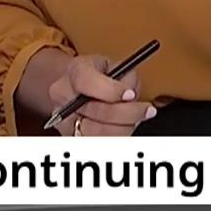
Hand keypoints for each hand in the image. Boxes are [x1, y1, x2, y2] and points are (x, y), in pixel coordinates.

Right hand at [41, 53, 156, 136]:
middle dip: (127, 113)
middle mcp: (63, 97)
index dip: (112, 91)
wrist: (79, 90)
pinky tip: (126, 129)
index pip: (87, 81)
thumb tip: (131, 93)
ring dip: (124, 128)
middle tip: (146, 110)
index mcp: (74, 72)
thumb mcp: (115, 66)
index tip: (131, 94)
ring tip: (138, 120)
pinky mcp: (71, 137)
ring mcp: (65, 119)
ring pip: (97, 132)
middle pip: (95, 111)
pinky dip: (116, 138)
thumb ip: (125, 76)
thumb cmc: (99, 76)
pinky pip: (97, 144)